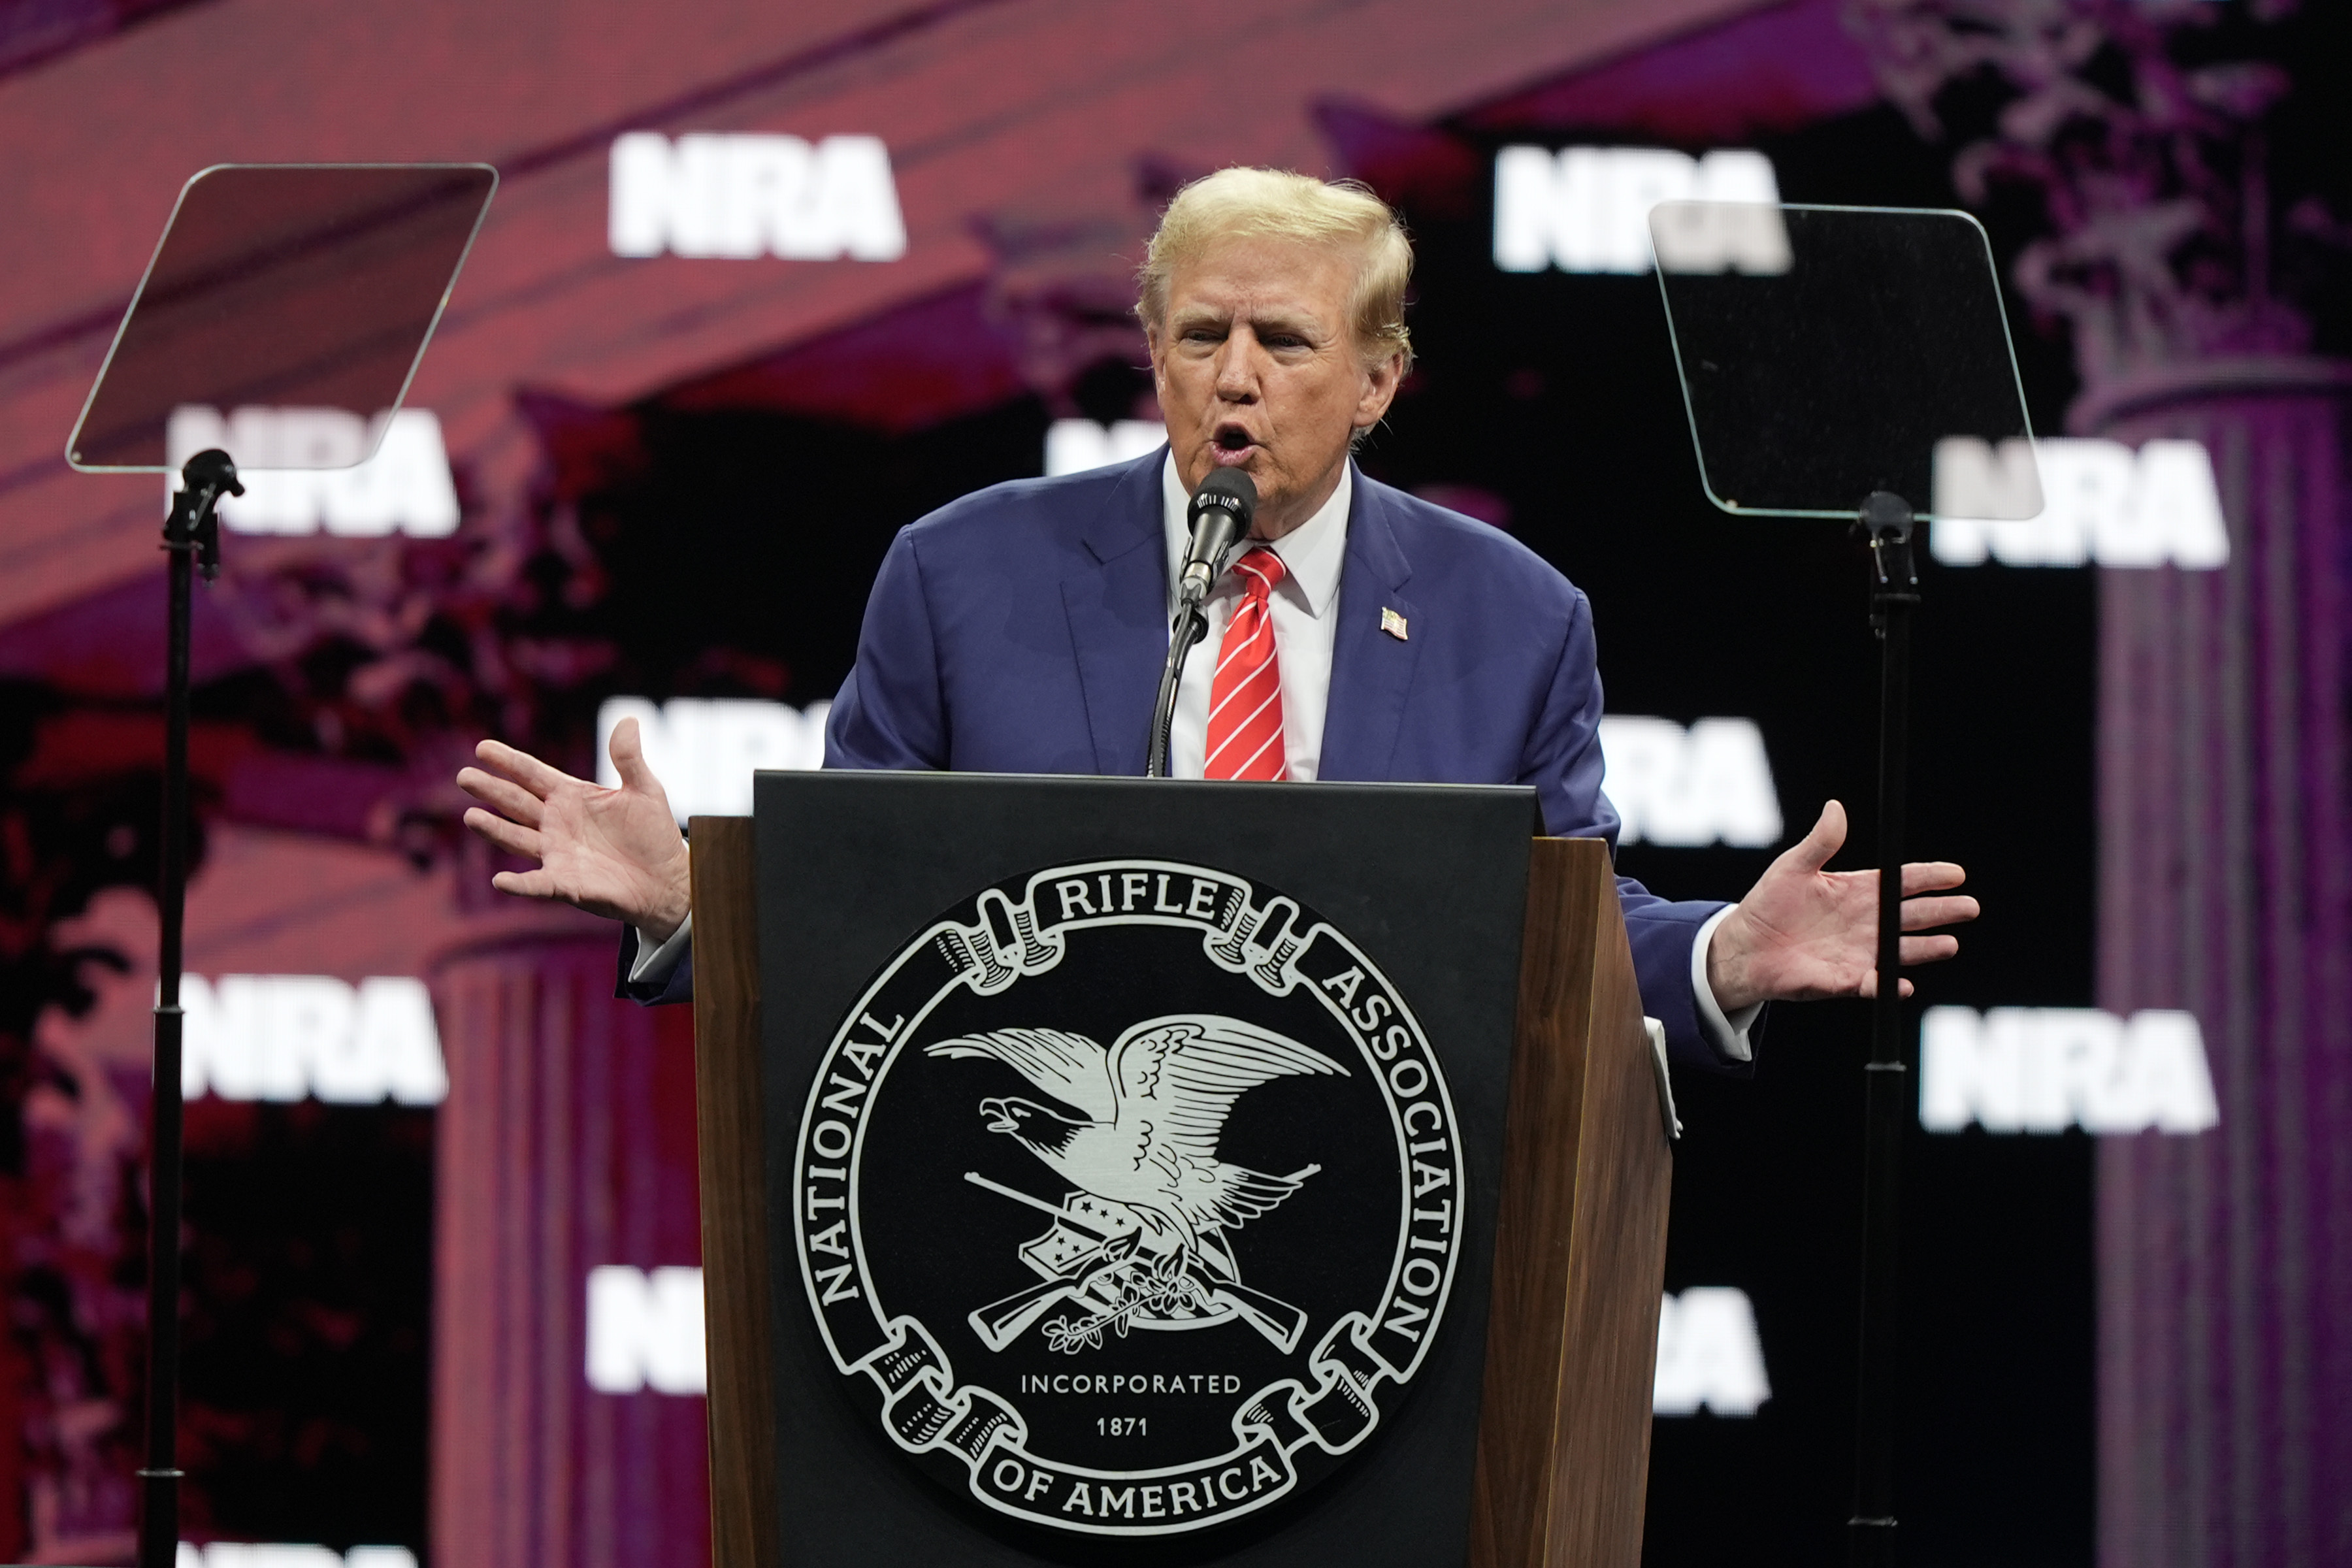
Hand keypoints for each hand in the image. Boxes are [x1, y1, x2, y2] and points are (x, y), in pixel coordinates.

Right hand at [456, 717, 691, 939]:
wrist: (667, 879)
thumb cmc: (653, 833)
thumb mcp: (645, 790)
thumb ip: (629, 758)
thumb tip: (628, 719)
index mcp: (571, 796)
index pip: (532, 774)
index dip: (508, 761)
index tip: (482, 748)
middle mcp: (556, 823)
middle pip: (516, 802)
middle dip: (491, 790)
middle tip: (464, 776)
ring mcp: (557, 853)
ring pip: (517, 838)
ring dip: (495, 829)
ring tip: (471, 816)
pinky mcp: (565, 883)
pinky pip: (537, 883)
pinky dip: (519, 883)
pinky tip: (500, 879)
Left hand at [1704, 800, 1977, 1012]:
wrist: (1746, 946)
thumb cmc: (1770, 904)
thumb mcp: (1794, 867)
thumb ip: (1820, 841)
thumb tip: (1835, 807)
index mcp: (1860, 891)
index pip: (1904, 882)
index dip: (1931, 877)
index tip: (1956, 874)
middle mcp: (1868, 922)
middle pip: (1914, 915)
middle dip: (1943, 911)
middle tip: (1969, 906)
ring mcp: (1861, 951)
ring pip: (1903, 950)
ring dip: (1926, 948)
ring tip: (1949, 944)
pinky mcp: (1846, 979)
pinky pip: (1874, 983)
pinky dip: (1888, 984)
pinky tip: (1904, 983)